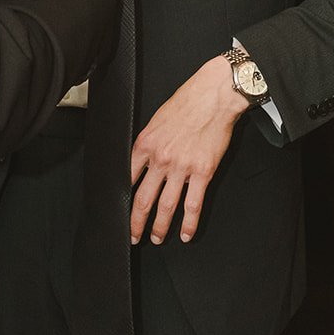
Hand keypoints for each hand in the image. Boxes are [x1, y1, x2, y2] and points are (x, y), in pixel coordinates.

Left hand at [129, 57, 246, 245]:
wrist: (213, 95)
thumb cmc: (187, 102)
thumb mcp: (156, 120)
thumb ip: (149, 143)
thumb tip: (142, 161)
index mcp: (146, 143)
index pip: (128, 178)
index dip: (123, 198)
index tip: (120, 211)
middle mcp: (161, 158)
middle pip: (143, 198)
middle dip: (136, 222)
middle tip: (133, 236)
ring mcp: (181, 167)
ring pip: (166, 206)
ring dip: (160, 227)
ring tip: (157, 239)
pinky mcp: (202, 172)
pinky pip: (193, 204)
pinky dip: (189, 223)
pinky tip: (186, 234)